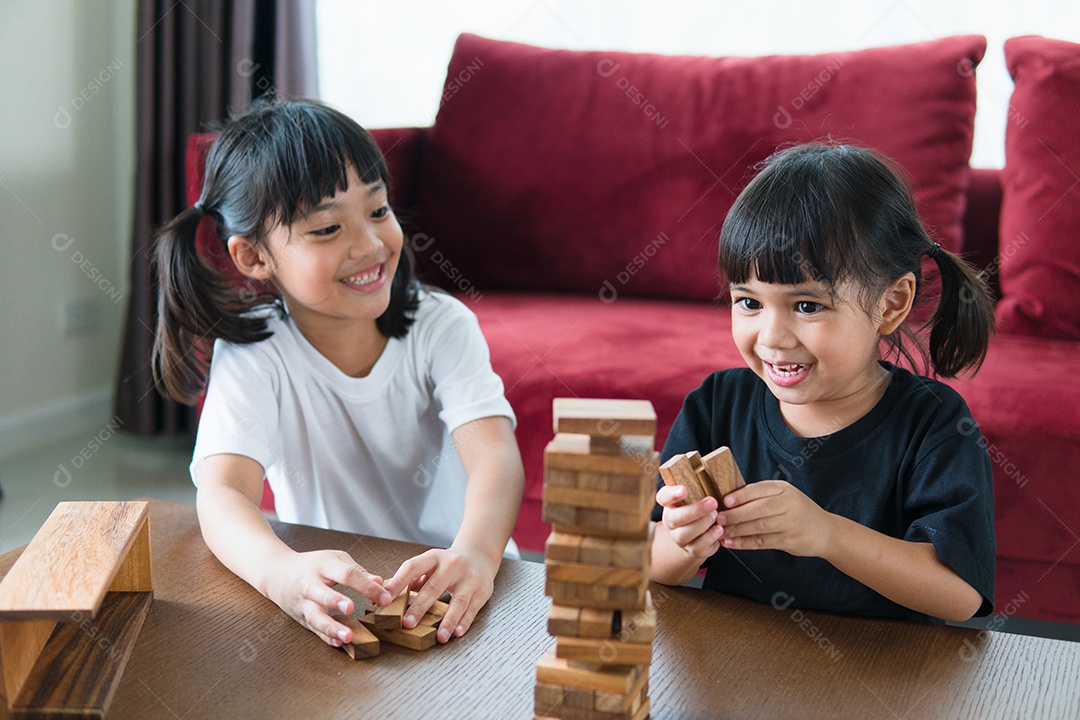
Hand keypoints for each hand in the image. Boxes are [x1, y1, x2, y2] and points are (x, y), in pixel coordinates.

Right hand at [262, 549, 391, 647]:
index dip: (366, 586)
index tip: (385, 598)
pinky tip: (338, 643)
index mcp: (324, 565)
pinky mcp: (300, 617)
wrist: (277, 572)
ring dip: (330, 626)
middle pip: (321, 592)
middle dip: (335, 600)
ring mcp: (303, 602)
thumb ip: (357, 571)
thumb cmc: (312, 565)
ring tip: (347, 636)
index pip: (346, 574)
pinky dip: (325, 637)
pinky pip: (313, 629)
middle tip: (351, 608)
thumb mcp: (334, 559)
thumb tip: (380, 582)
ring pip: (314, 616)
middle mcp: (310, 584)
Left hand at [382, 545, 498, 643]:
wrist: (479, 555)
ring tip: (439, 637)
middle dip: (420, 606)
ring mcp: (469, 578)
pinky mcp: (482, 591)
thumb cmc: (448, 564)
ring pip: (458, 601)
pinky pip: (473, 608)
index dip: (398, 582)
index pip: (412, 567)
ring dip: (448, 620)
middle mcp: (452, 565)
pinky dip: (464, 621)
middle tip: (407, 623)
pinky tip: (457, 632)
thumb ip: (413, 578)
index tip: (385, 599)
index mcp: (434, 557)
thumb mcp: (430, 564)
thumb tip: (389, 596)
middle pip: (434, 586)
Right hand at [656, 484, 724, 559]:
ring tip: (716, 515)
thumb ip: (696, 481)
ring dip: (703, 524)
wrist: (697, 534)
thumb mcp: (696, 493)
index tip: (684, 490)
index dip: (672, 494)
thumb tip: (701, 460)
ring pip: (686, 534)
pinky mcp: (691, 550)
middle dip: (695, 510)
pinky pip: (698, 547)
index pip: (663, 497)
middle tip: (713, 502)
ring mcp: (679, 538)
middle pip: (675, 518)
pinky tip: (720, 529)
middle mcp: (670, 521)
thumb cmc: (699, 506)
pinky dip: (710, 538)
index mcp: (669, 503)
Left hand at [716, 480, 833, 556]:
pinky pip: (762, 542)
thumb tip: (729, 498)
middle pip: (758, 509)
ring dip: (737, 530)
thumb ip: (762, 495)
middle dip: (736, 514)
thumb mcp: (785, 496)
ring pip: (758, 527)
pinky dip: (744, 543)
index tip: (725, 500)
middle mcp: (789, 504)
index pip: (760, 490)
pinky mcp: (789, 541)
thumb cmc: (798, 511)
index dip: (742, 495)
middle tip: (719, 518)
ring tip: (720, 532)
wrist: (826, 531)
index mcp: (784, 489)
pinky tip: (731, 543)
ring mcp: (790, 524)